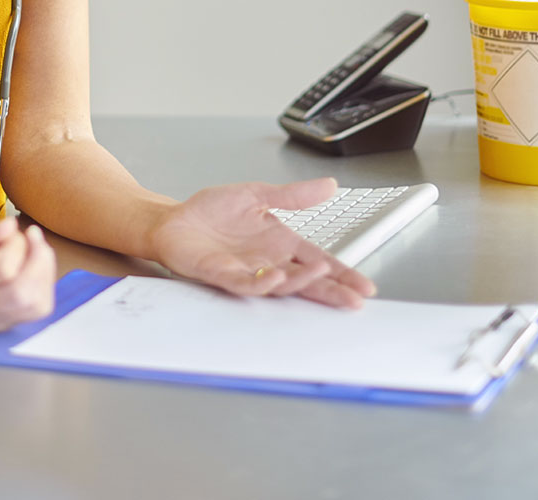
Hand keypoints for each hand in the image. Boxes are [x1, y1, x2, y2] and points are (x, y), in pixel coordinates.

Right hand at [0, 218, 55, 331]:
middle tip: (33, 239)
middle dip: (38, 260)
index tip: (14, 231)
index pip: (1, 269)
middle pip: (22, 293)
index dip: (17, 246)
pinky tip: (31, 271)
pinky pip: (30, 314)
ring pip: (32, 308)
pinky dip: (39, 289)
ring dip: (44, 276)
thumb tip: (12, 226)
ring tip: (36, 254)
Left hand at [147, 178, 375, 307]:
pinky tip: (277, 278)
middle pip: (305, 279)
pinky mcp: (222, 274)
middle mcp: (267, 261)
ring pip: (280, 284)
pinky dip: (262, 283)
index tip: (363, 286)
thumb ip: (293, 195)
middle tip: (354, 300)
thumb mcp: (258, 195)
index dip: (341, 273)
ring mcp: (246, 270)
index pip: (317, 259)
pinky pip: (246, 283)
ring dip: (301, 282)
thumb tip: (329, 185)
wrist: (174, 221)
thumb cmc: (210, 212)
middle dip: (331, 290)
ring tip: (321, 275)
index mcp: (279, 243)